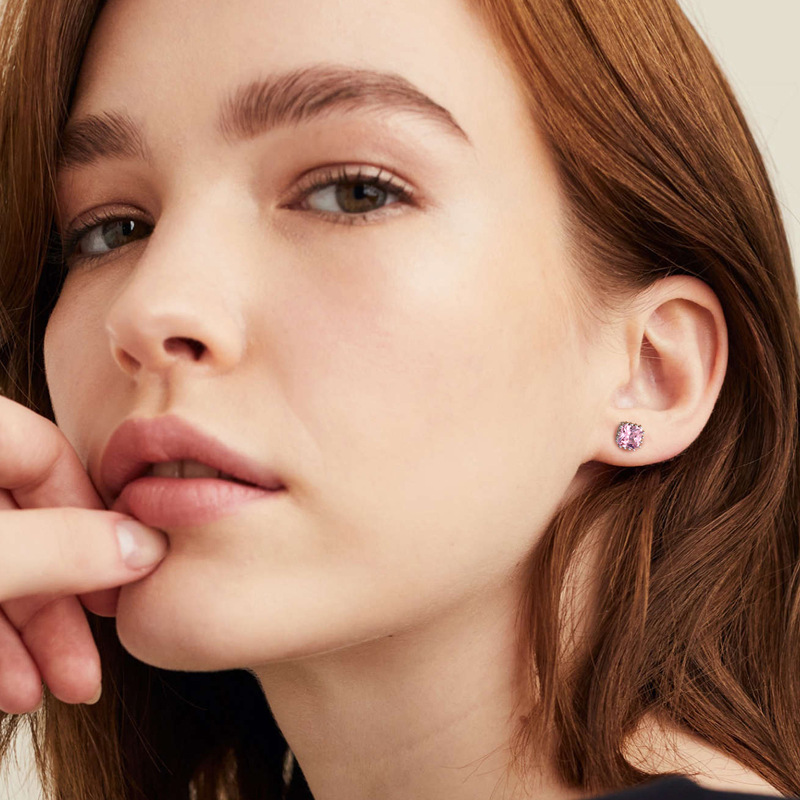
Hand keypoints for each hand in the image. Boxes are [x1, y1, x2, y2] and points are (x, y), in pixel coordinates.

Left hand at [0, 396, 167, 713]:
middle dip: (61, 604)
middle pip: (28, 526)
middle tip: (88, 662)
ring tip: (45, 693)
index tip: (118, 579)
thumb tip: (143, 548)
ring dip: (30, 636)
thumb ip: (59, 548)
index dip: (90, 517)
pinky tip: (10, 687)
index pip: (47, 454)